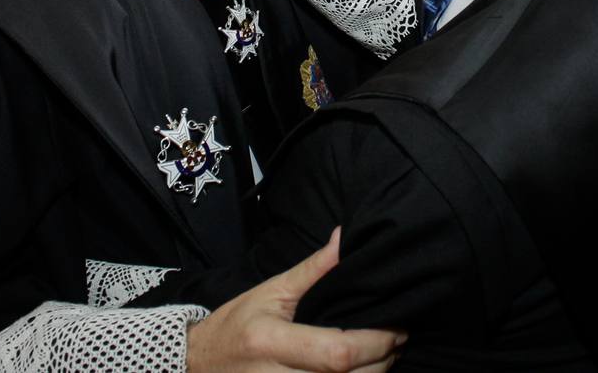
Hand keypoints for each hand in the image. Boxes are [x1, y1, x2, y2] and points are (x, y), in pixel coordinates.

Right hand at [185, 228, 403, 372]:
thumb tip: (344, 238)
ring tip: (384, 353)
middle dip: (383, 361)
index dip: (376, 344)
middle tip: (397, 338)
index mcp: (272, 342)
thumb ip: (313, 270)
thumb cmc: (237, 324)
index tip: (396, 328)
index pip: (338, 352)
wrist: (199, 363)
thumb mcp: (271, 291)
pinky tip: (362, 369)